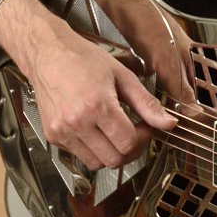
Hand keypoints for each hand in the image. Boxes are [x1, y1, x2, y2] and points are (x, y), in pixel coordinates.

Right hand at [0, 0, 178, 169]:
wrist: (47, 53)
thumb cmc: (83, 59)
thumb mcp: (123, 77)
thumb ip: (147, 104)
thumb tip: (169, 123)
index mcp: (97, 105)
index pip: (129, 142)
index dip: (143, 138)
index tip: (145, 127)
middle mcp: (77, 122)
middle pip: (115, 159)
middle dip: (130, 149)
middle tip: (133, 133)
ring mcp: (62, 131)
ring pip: (98, 164)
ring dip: (112, 153)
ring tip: (114, 133)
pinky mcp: (53, 136)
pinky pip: (81, 157)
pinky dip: (93, 150)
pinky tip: (96, 131)